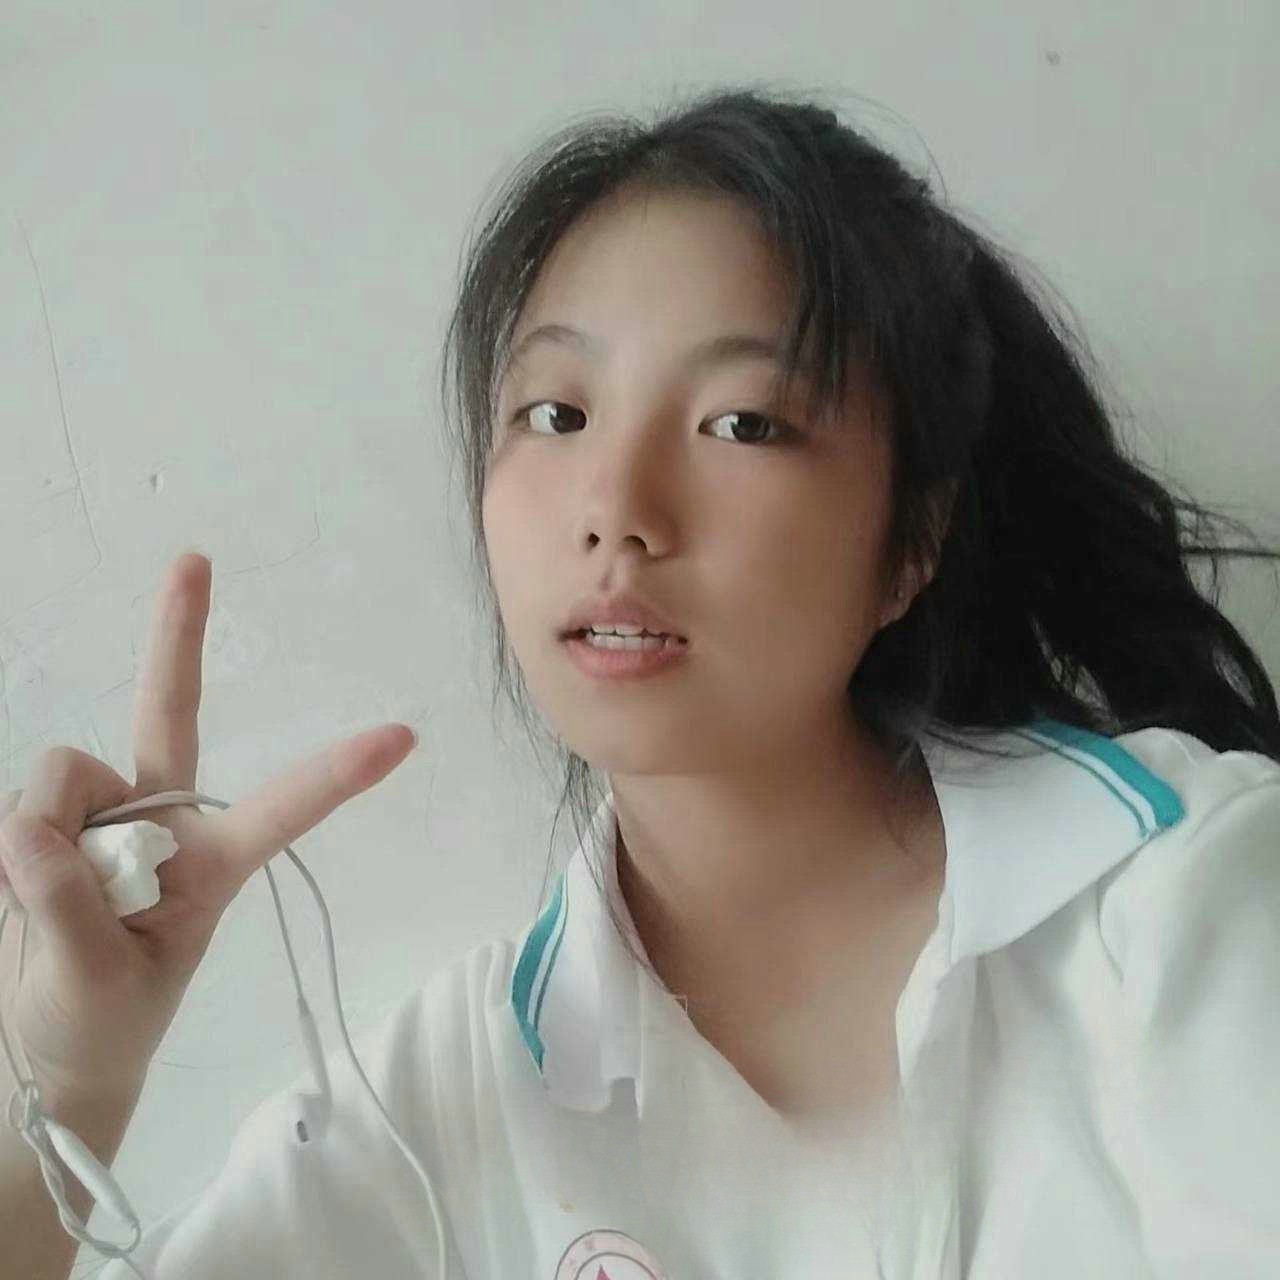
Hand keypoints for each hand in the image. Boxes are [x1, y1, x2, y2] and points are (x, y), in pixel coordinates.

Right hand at [0, 552, 416, 1102]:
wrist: (37, 1048)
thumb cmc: (99, 1025)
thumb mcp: (99, 983)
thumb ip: (70, 906)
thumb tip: (33, 830)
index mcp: (214, 864)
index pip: (280, 809)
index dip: (336, 774)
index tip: (404, 736)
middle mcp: (162, 820)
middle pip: (169, 712)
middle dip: (178, 636)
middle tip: (195, 561)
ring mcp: (102, 813)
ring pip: (66, 773)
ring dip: (41, 830)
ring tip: (42, 903)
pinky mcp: (46, 820)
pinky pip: (21, 803)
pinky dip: (10, 843)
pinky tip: (17, 885)